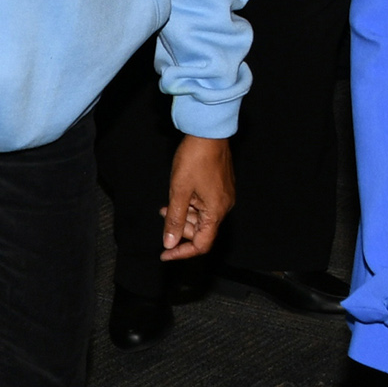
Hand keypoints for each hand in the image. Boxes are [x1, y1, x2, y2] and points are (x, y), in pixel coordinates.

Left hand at [159, 134, 233, 260]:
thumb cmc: (194, 158)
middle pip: (201, 231)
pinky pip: (205, 206)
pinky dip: (190, 206)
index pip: (201, 244)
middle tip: (164, 214)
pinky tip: (178, 197)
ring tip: (168, 205)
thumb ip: (175, 219)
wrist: (208, 132)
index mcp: (216, 212)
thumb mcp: (179, 191)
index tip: (165, 254)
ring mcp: (223, 197)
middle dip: (180, 228)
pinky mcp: (221, 187)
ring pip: (201, 218)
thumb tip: (170, 243)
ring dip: (183, 215)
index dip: (182, 252)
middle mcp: (223, 207)